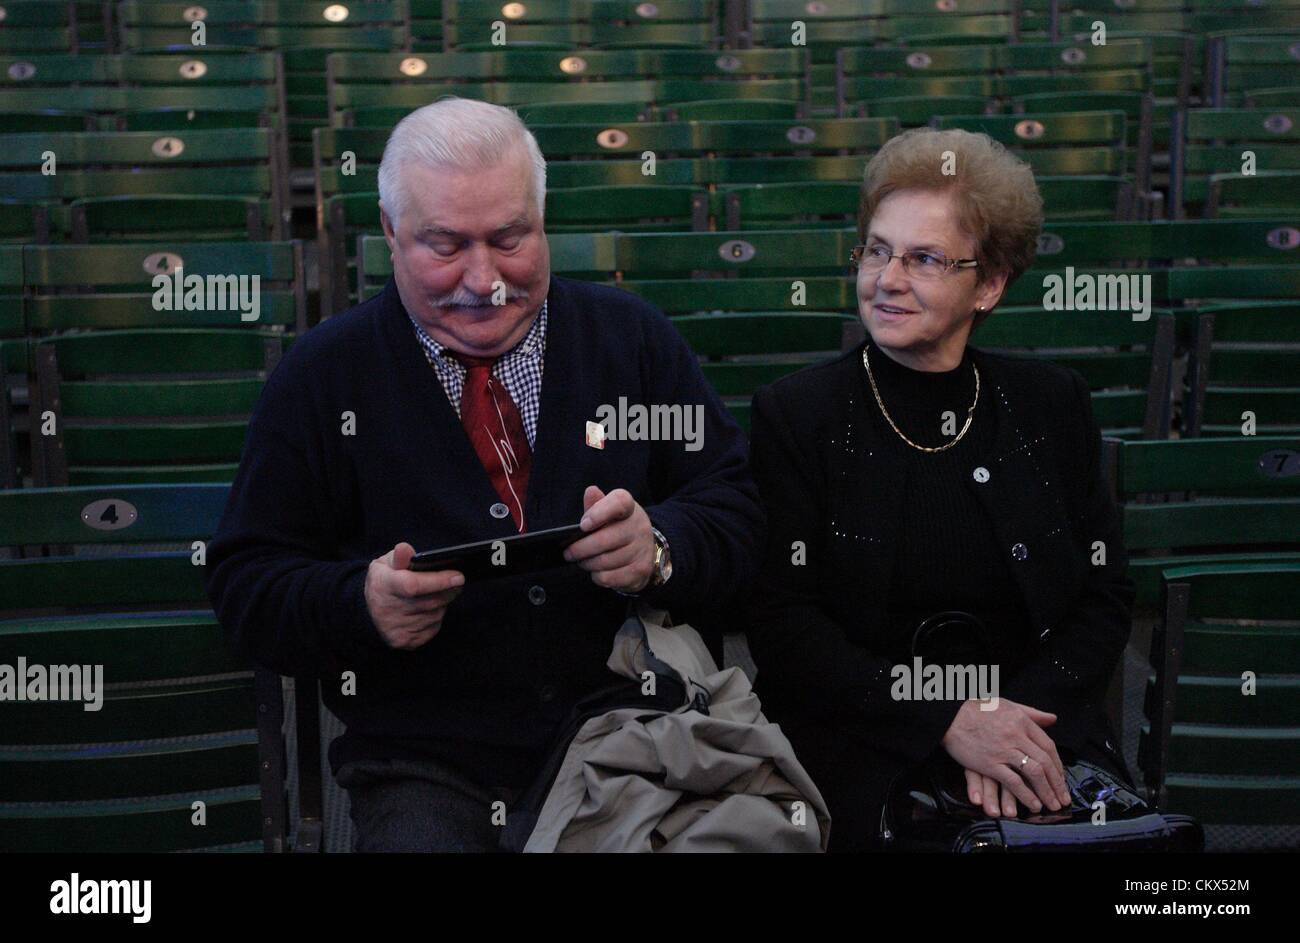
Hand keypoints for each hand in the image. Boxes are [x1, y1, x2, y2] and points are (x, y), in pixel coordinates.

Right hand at [364, 542, 463, 650]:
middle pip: (430, 601)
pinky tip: (428, 610)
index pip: (414, 585)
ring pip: (435, 615)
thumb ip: (399, 557)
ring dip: (442, 603)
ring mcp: (396, 629)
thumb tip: (405, 548)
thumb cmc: (383, 582)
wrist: (368, 612)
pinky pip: (432, 628)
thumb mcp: (385, 564)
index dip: (439, 580)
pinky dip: (435, 618)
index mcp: (383, 586)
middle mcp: (388, 611)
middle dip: (448, 590)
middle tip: (455, 581)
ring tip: (438, 593)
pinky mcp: (405, 641)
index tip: (459, 576)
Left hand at [563, 485, 655, 593]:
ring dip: (587, 563)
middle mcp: (639, 527)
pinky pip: (609, 577)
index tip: (583, 525)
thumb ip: (596, 504)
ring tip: (582, 561)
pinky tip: (596, 571)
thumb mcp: (608, 512)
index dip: (599, 513)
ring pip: (604, 561)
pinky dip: (597, 576)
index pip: (619, 503)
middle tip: (568, 552)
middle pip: (604, 540)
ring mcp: (642, 549)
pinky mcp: (640, 570)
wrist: (645, 548)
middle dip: (580, 549)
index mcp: (629, 508)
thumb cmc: (618, 527)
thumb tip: (590, 492)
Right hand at [941, 697, 1071, 813]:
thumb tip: (1053, 719)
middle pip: (1045, 762)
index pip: (1048, 746)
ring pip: (1034, 773)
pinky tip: (1033, 804)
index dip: (1058, 765)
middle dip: (1057, 784)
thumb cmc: (977, 709)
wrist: (949, 715)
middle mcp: (1016, 735)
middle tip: (1063, 798)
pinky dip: (1026, 795)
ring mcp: (1004, 750)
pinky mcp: (990, 763)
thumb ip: (1032, 713)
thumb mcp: (1007, 705)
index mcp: (1022, 721)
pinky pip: (1014, 782)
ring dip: (1046, 792)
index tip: (1061, 779)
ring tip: (1053, 805)